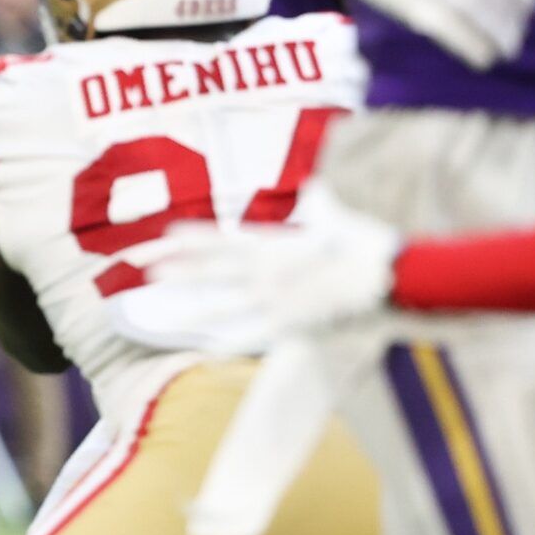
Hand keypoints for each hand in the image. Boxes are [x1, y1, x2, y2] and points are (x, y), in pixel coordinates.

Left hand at [103, 199, 400, 355]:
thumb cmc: (367, 245)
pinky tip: (205, 350)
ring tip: (165, 310)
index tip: (165, 236)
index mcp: (276, 244)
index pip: (224, 240)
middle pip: (211, 268)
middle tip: (143, 268)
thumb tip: (315, 184)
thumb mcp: (338, 218)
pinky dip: (229, 342)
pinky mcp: (291, 322)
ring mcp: (276, 297)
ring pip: (223, 302)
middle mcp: (268, 269)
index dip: (192, 238)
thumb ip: (319, 202)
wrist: (391, 275)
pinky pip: (253, 335)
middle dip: (176, 266)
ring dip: (192, 303)